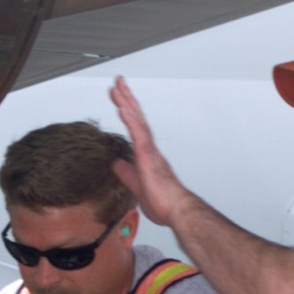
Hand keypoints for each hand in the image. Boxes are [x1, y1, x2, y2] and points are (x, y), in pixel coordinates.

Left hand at [109, 77, 189, 228]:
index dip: (127, 112)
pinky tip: (123, 108)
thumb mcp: (136, 186)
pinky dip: (131, 119)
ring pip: (137, 121)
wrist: (177, 211)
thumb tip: (116, 164)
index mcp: (147, 156)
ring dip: (127, 102)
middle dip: (127, 99)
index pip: (135, 128)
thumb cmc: (164, 203)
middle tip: (118, 82)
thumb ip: (126, 173)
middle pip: (136, 118)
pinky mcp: (149, 156)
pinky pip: (138, 133)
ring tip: (118, 87)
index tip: (119, 98)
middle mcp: (150, 149)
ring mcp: (150, 151)